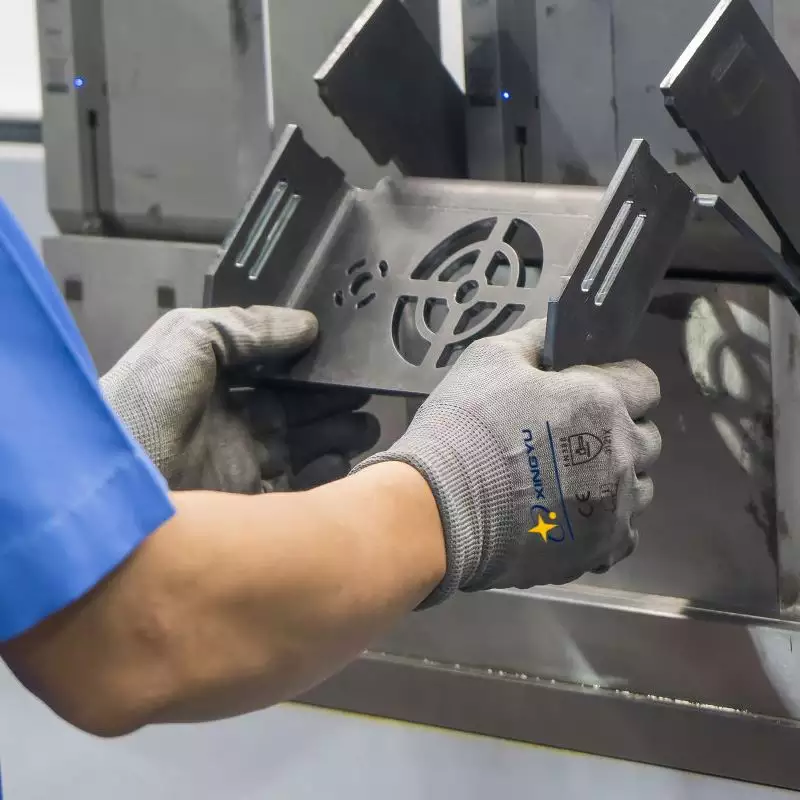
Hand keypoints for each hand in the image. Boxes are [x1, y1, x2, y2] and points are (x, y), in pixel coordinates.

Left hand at [102, 307, 379, 492]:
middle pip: (291, 409)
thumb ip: (247, 325)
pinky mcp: (245, 505)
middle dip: (329, 401)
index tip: (342, 356)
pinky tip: (343, 460)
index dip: (306, 364)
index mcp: (208, 383)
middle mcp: (225, 424)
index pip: (269, 370)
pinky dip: (322, 476)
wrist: (111, 491)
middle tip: (364, 393)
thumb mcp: (187, 338)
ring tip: (367, 425)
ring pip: (299, 447)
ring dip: (335, 435)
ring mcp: (236, 465)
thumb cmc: (140, 406)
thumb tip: (306, 324)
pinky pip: (294, 489)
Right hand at [354, 319, 660, 604]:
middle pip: (647, 438)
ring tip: (570, 484)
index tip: (591, 390)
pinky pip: (623, 532)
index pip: (645, 382)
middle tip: (574, 438)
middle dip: (620, 432)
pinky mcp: (600, 550)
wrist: (439, 509)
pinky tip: (568, 517)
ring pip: (640, 487)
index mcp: (601, 400)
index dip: (619, 381)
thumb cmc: (466, 426)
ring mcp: (616, 506)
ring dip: (616, 480)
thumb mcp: (490, 359)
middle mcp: (623, 453)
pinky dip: (603, 524)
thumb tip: (558, 329)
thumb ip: (537, 338)